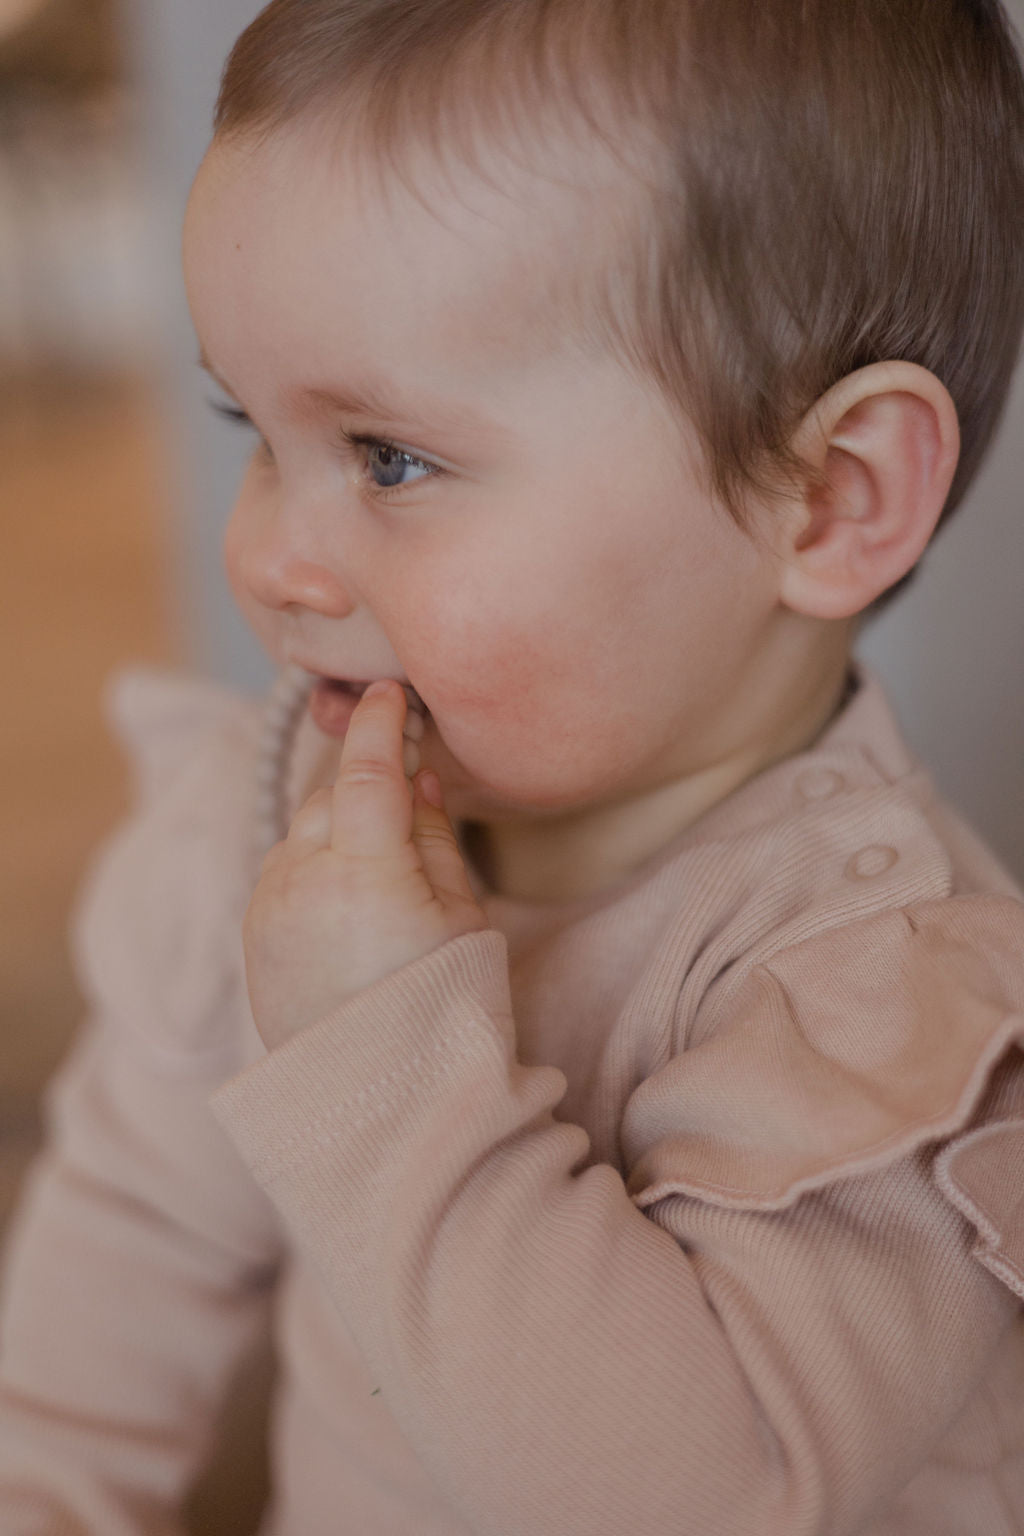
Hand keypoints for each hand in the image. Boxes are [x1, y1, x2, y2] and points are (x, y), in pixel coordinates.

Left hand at [243, 680, 488, 1050]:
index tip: (390, 691)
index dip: (377, 721)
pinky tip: (350, 896)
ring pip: (302, 829)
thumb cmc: (444, 1006)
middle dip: (363, 778)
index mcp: (366, 873)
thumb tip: (415, 777)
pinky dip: (313, 859)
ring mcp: (271, 907)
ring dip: (337, 820)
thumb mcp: (463, 917)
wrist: (384, 1097)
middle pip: (330, 793)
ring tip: (382, 856)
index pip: (366, 768)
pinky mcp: (254, 932)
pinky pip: (283, 868)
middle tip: (404, 781)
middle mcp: (304, 880)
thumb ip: (434, 837)